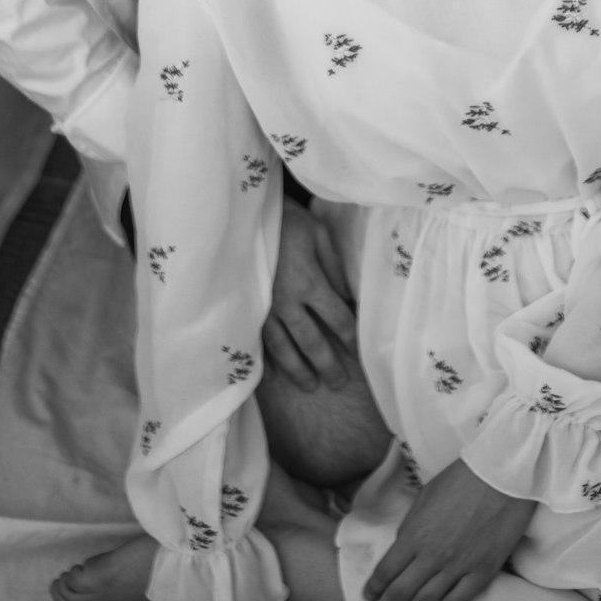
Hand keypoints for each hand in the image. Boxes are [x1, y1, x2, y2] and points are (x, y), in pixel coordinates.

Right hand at [263, 197, 356, 390]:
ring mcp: (264, 308)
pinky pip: (259, 340)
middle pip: (312, 342)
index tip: (358, 352)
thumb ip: (334, 267)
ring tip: (310, 386)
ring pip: (283, 348)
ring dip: (298, 370)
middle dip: (327, 365)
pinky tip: (275, 372)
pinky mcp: (248, 308)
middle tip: (338, 384)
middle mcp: (288, 303)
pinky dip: (269, 359)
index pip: (338, 319)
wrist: (242, 214)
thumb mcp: (317, 233)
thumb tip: (348, 297)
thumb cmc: (285, 219)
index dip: (351, 337)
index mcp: (310, 283)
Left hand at [363, 460, 534, 600]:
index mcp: (415, 534)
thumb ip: (410, 525)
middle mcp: (433, 555)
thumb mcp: (424, 497)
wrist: (500, 476)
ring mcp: (458, 566)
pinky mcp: (482, 572)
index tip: (368, 597)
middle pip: (402, 593)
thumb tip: (402, 546)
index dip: (374, 588)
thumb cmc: (461, 480)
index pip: (387, 571)